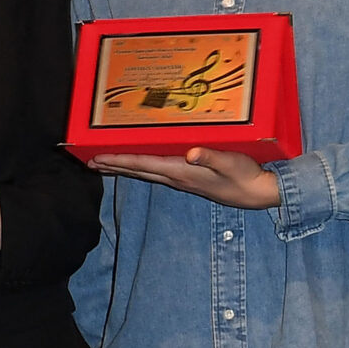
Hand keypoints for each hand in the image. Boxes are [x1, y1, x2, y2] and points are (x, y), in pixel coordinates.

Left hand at [89, 147, 280, 208]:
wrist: (259, 194)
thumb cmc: (245, 176)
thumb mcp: (231, 162)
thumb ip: (211, 157)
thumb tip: (192, 153)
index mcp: (181, 172)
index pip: (143, 164)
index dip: (119, 160)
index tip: (98, 158)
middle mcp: (176, 178)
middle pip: (138, 170)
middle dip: (113, 165)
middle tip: (89, 161)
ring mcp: (182, 180)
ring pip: (146, 172)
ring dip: (125, 167)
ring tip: (105, 163)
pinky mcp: (189, 179)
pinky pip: (157, 172)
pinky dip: (142, 167)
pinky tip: (139, 164)